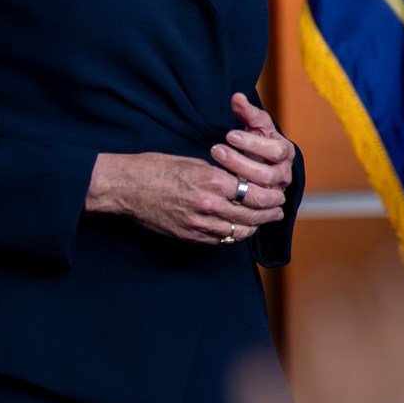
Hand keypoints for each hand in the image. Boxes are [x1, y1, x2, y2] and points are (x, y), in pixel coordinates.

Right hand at [88, 151, 283, 244]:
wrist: (124, 187)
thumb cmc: (156, 168)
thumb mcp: (193, 163)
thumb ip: (220, 175)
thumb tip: (242, 182)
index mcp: (212, 181)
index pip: (254, 192)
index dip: (270, 196)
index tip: (278, 194)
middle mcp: (208, 205)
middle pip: (252, 215)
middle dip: (269, 213)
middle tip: (278, 210)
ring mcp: (198, 223)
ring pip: (239, 230)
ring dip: (255, 226)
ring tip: (262, 221)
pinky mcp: (189, 235)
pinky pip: (220, 239)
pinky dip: (234, 234)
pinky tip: (239, 228)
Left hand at [210, 93, 296, 203]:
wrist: (261, 163)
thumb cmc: (257, 140)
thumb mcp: (255, 125)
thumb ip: (247, 112)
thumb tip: (237, 97)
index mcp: (286, 152)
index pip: (275, 150)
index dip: (252, 143)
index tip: (229, 135)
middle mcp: (284, 174)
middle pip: (267, 174)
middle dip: (240, 162)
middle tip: (216, 150)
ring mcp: (274, 191)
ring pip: (259, 192)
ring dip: (236, 178)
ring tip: (215, 165)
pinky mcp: (263, 204)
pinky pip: (251, 205)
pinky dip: (235, 197)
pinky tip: (217, 187)